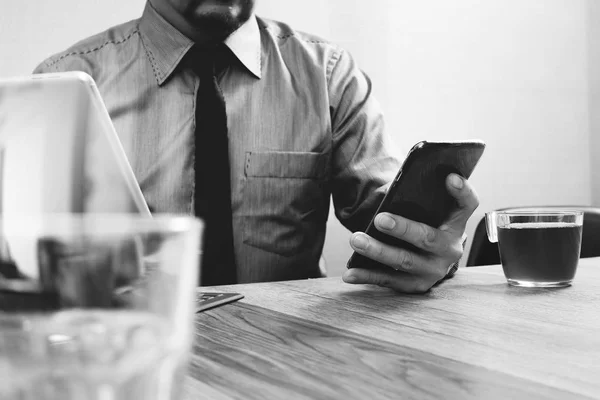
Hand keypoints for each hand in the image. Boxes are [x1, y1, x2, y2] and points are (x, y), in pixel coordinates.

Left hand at [342, 173, 478, 292]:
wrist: (429, 259)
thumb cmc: (423, 224)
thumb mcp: (428, 211)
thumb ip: (419, 198)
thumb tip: (392, 188)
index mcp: (456, 223)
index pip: (467, 204)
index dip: (462, 191)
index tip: (450, 177)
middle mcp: (450, 248)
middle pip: (428, 238)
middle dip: (402, 228)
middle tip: (379, 219)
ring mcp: (434, 270)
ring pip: (404, 260)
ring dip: (377, 250)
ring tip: (355, 240)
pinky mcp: (417, 285)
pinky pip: (389, 280)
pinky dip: (367, 276)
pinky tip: (350, 273)